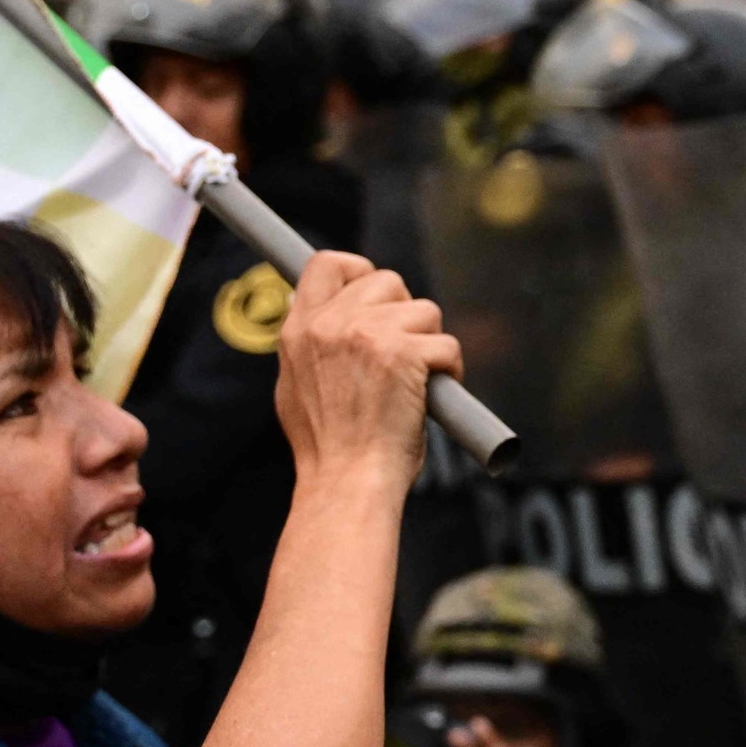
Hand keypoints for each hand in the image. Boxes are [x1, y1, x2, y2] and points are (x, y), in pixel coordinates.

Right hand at [273, 250, 464, 491]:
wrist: (346, 482)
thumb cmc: (329, 450)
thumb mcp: (295, 388)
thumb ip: (312, 349)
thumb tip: (328, 325)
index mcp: (298, 330)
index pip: (328, 264)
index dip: (360, 271)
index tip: (378, 298)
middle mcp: (329, 324)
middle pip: (386, 280)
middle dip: (406, 313)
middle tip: (406, 353)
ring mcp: (366, 334)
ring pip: (423, 311)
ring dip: (430, 344)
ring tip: (417, 383)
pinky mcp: (403, 353)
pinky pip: (446, 345)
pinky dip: (450, 370)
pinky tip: (434, 397)